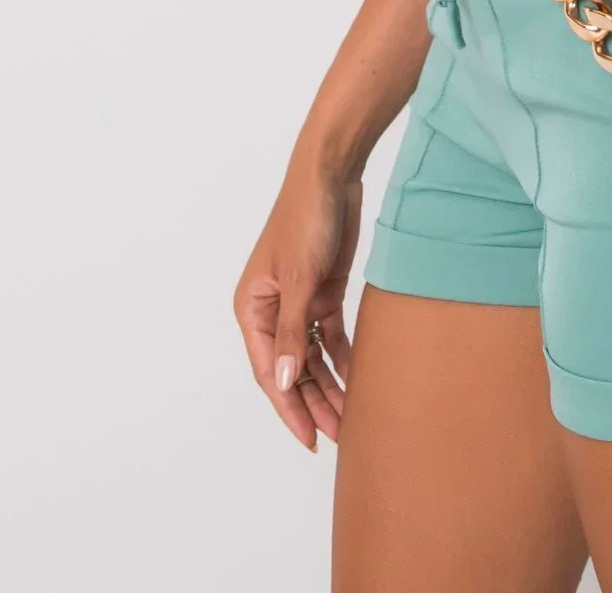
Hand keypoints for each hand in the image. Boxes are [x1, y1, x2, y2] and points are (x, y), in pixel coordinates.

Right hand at [233, 155, 360, 450]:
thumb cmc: (306, 217)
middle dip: (314, 403)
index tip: (310, 439)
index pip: (272, 371)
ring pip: (314, 356)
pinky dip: (343, 357)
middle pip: (294, 369)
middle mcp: (272, 310)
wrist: (333, 173)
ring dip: (330, 385)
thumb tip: (287, 383)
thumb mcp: (299, 278)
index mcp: (253, 309)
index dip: (290, 408)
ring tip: (352, 417)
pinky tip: (359, 380)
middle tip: (340, 437)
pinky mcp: (324, 290)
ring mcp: (300, 301)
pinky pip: (331, 335)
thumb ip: (294, 333)